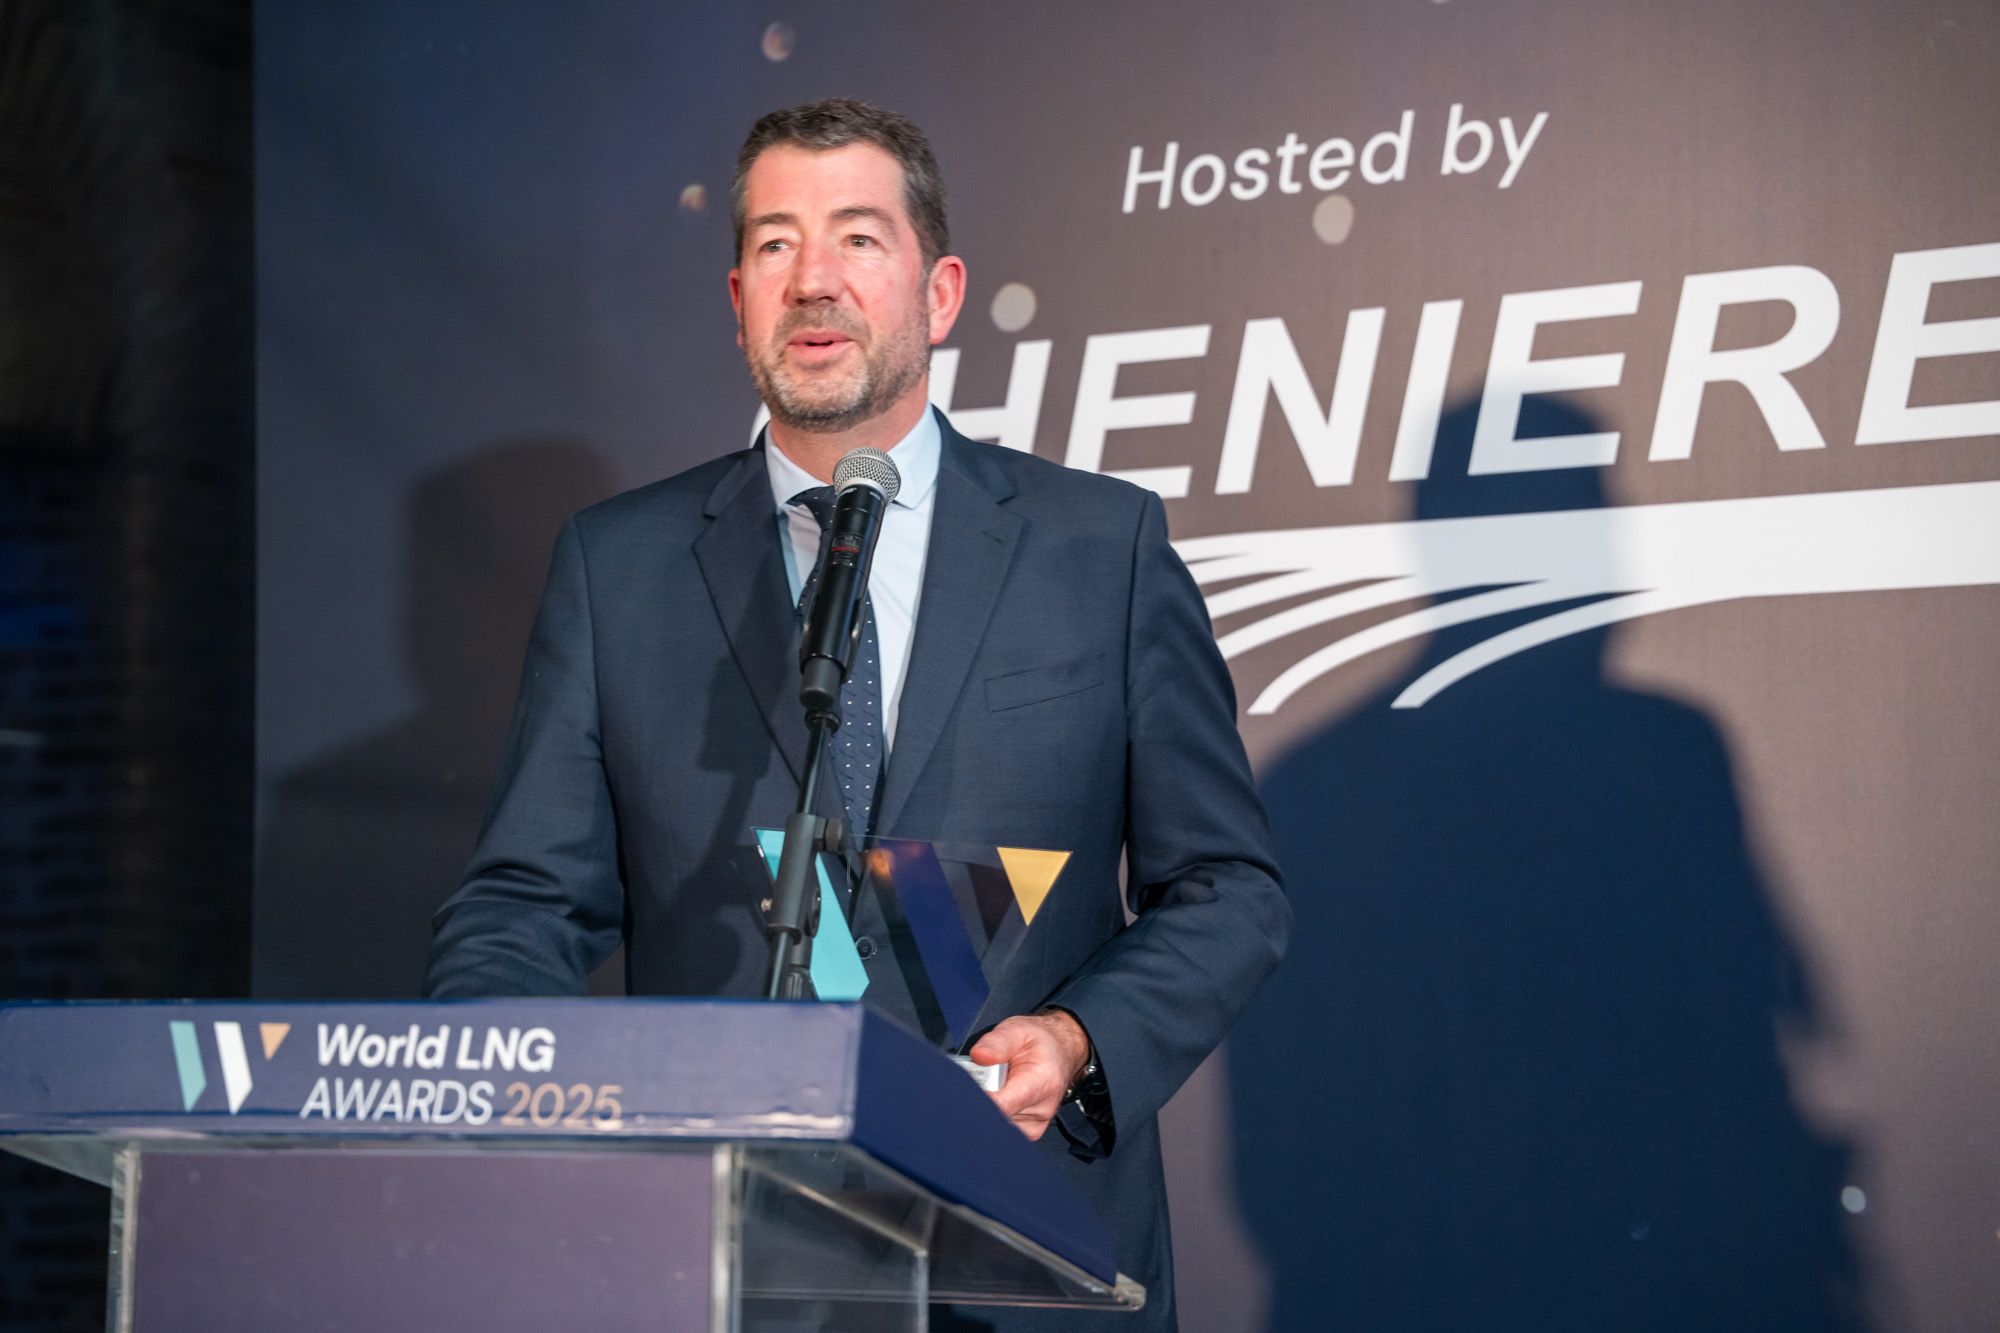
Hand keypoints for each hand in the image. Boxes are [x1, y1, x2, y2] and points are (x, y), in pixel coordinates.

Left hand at [967, 1010, 1090, 1141]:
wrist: (1059, 1052)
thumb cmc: (1039, 1044)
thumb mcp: (1016, 1031)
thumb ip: (996, 1042)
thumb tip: (978, 1055)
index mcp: (1041, 1083)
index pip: (1002, 1106)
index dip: (979, 1098)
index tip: (968, 1086)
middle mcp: (1042, 1109)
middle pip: (995, 1117)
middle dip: (981, 1099)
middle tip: (985, 1078)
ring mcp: (1035, 1125)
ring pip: (995, 1126)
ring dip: (988, 1106)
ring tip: (997, 1085)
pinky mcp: (1029, 1132)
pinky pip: (1001, 1130)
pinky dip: (996, 1113)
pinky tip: (1001, 1097)